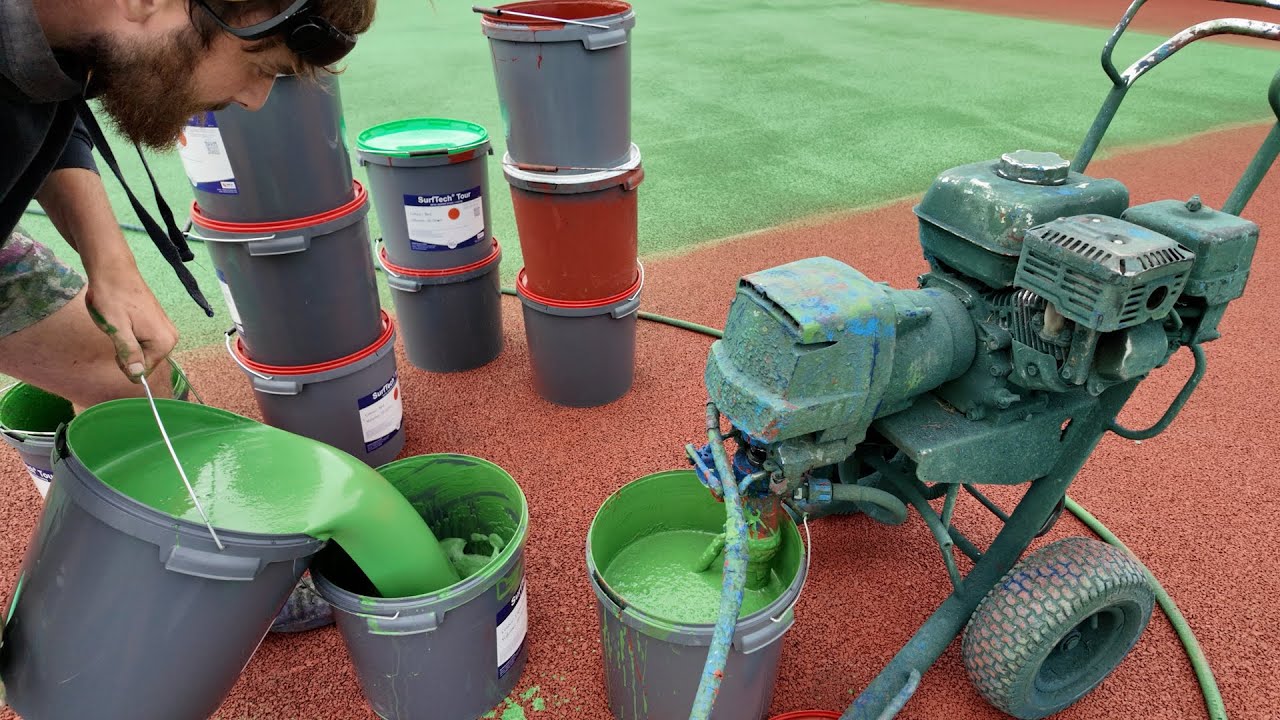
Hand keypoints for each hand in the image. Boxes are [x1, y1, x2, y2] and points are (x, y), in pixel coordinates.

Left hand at [85, 266, 178, 381]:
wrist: (114, 271)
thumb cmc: (113, 298)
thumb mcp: (117, 328)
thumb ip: (129, 353)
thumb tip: (137, 376)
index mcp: (163, 342)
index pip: (143, 370)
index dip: (124, 362)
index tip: (115, 344)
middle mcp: (170, 338)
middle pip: (145, 362)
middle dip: (127, 352)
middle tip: (117, 332)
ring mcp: (166, 330)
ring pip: (143, 352)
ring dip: (128, 343)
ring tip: (120, 324)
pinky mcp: (160, 324)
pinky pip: (144, 341)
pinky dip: (132, 335)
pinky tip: (125, 320)